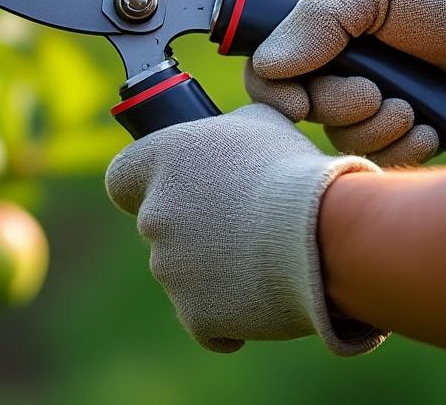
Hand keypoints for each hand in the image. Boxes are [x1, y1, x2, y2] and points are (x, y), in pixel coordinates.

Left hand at [104, 104, 385, 354]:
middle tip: (243, 228)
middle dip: (194, 231)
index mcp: (159, 161)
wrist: (323, 233)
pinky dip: (231, 318)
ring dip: (215, 273)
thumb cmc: (294, 170)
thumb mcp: (259, 124)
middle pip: (160, 229)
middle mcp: (153, 216)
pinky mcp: (194, 315)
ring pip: (184, 275)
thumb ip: (227, 131)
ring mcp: (169, 269)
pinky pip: (207, 322)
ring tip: (267, 260)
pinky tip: (262, 301)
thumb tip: (231, 136)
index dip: (144, 187)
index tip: (176, 193)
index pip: (121, 179)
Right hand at [246, 0, 445, 165]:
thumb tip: (269, 66)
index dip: (275, 92)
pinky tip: (431, 126)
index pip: (267, 67)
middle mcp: (341, 65)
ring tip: (414, 108)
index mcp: (322, 25)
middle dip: (338, 107)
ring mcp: (373, 100)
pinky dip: (403, 147)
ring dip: (376, 129)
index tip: (298, 103)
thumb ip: (317, 18)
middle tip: (375, 93)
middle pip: (302, 111)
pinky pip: (381, 160)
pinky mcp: (406, 131)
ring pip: (341, 139)